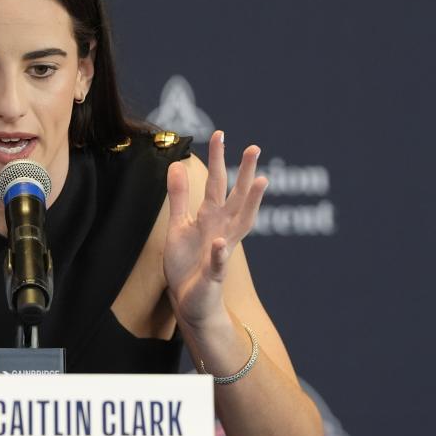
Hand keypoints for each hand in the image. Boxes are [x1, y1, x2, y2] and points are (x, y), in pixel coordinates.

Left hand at [163, 130, 266, 330]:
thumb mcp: (179, 225)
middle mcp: (222, 230)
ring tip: (259, 181)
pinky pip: (218, 262)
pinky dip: (220, 253)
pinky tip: (221, 242)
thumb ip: (179, 197)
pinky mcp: (213, 274)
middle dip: (245, 172)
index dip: (218, 160)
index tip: (220, 134)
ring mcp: (221, 251)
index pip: (217, 184)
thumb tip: (176, 164)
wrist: (189, 301)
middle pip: (236, 197)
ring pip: (240, 224)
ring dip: (250, 203)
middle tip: (254, 147)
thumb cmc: (187, 263)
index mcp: (212, 218)